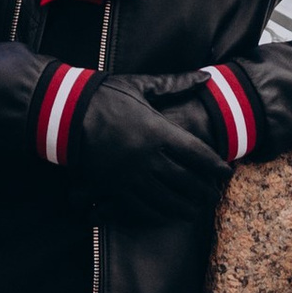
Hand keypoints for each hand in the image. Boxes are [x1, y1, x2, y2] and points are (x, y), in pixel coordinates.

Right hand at [67, 77, 232, 224]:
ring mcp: (130, 175)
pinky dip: (158, 214)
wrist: (64, 114)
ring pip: (165, 199)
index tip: (227, 172)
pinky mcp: (113, 186)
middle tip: (215, 196)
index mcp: (157, 131)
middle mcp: (147, 157)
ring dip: (184, 207)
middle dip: (203, 190)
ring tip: (196, 210)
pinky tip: (167, 215)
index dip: (215, 165)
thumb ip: (174, 85)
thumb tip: (205, 77)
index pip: (196, 153)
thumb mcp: (140, 86)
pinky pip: (140, 207)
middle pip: (185, 180)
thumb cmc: (104, 96)